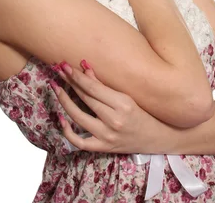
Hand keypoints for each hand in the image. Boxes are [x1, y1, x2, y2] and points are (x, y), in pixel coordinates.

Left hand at [50, 60, 164, 153]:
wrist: (158, 137)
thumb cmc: (144, 111)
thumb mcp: (127, 95)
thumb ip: (104, 84)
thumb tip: (84, 67)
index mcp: (123, 104)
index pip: (94, 88)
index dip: (77, 76)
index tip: (65, 65)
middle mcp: (114, 120)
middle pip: (85, 99)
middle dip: (69, 83)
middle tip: (57, 70)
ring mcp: (107, 136)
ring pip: (79, 118)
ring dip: (64, 101)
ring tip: (56, 88)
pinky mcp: (103, 148)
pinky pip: (79, 142)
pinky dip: (68, 131)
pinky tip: (61, 118)